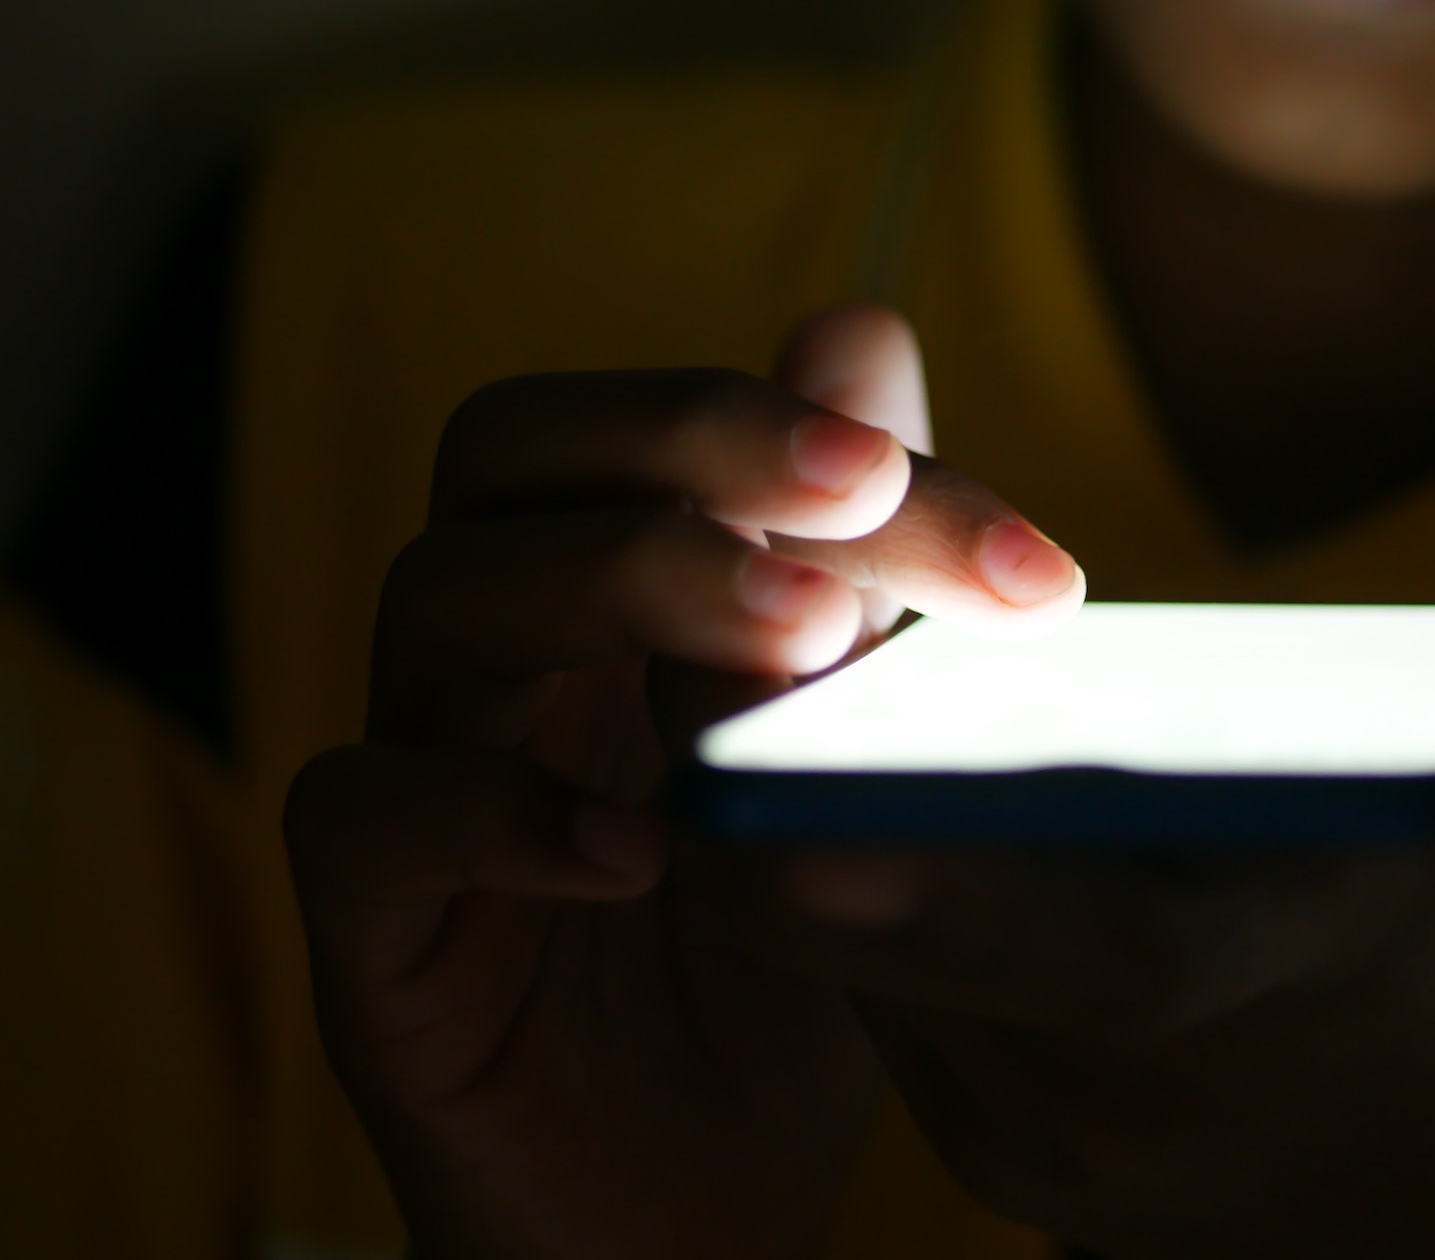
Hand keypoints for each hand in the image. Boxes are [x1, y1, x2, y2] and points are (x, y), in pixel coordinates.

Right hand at [283, 306, 1084, 1259]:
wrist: (697, 1204)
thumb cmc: (783, 965)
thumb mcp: (851, 761)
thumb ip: (858, 568)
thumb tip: (864, 326)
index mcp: (612, 594)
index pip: (655, 427)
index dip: (813, 430)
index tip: (1006, 542)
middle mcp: (503, 658)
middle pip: (510, 449)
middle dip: (697, 448)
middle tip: (864, 501)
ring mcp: (424, 782)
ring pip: (438, 599)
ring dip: (624, 587)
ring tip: (800, 645)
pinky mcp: (375, 938)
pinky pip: (364, 822)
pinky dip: (489, 811)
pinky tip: (640, 852)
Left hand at [722, 469, 1434, 1257]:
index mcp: (1273, 997)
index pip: (1092, 957)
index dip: (950, 877)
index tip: (814, 795)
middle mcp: (1106, 1085)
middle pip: (879, 929)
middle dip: (781, 753)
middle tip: (730, 561)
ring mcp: (1014, 1117)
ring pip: (826, 937)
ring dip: (781, 777)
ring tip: (768, 593)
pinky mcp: (964, 1117)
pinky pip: (841, 964)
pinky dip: (814, 836)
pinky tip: (825, 706)